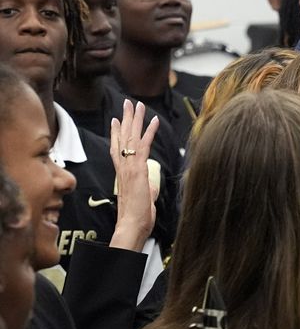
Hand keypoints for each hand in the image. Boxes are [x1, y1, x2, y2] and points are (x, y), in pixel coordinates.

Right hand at [109, 99, 158, 251]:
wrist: (131, 225)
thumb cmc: (137, 216)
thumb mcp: (143, 199)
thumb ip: (146, 190)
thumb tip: (150, 189)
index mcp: (122, 173)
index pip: (117, 148)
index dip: (116, 133)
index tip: (116, 120)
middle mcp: (123, 167)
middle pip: (122, 137)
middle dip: (126, 119)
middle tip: (128, 103)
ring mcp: (129, 167)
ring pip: (131, 137)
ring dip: (135, 118)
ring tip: (137, 104)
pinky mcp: (138, 169)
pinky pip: (144, 145)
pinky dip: (149, 131)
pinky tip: (154, 120)